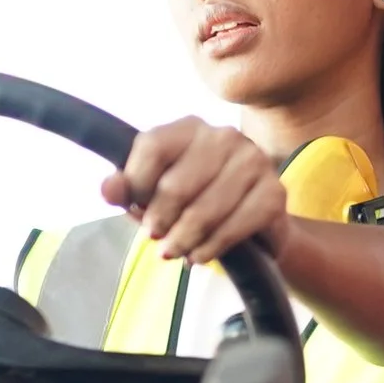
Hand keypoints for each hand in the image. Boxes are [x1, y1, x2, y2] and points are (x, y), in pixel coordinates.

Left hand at [102, 118, 290, 267]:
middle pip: (176, 184)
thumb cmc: (196, 203)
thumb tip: (109, 189)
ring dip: (184, 240)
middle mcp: (225, 136)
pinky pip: (233, 226)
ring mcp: (254, 161)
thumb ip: (127, 189)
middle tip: (155, 239)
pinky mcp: (274, 192)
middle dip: (160, 220)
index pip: (152, 146)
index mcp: (190, 128)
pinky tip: (200, 255)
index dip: (136, 183)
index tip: (135, 207)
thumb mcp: (154, 194)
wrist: (255, 225)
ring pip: (205, 210)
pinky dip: (211, 247)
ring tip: (175, 252)